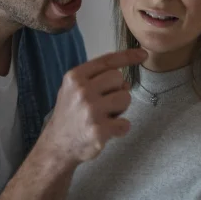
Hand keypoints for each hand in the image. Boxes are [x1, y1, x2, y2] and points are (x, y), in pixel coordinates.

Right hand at [42, 48, 146, 163]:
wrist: (57, 145)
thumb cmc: (71, 114)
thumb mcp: (75, 89)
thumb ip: (98, 79)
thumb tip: (126, 82)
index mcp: (75, 77)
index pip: (107, 61)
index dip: (128, 56)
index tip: (143, 54)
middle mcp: (82, 91)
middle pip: (119, 78)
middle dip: (117, 90)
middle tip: (103, 104)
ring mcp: (90, 111)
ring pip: (125, 98)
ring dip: (120, 109)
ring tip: (105, 117)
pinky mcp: (99, 130)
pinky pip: (125, 123)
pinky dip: (120, 128)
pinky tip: (107, 131)